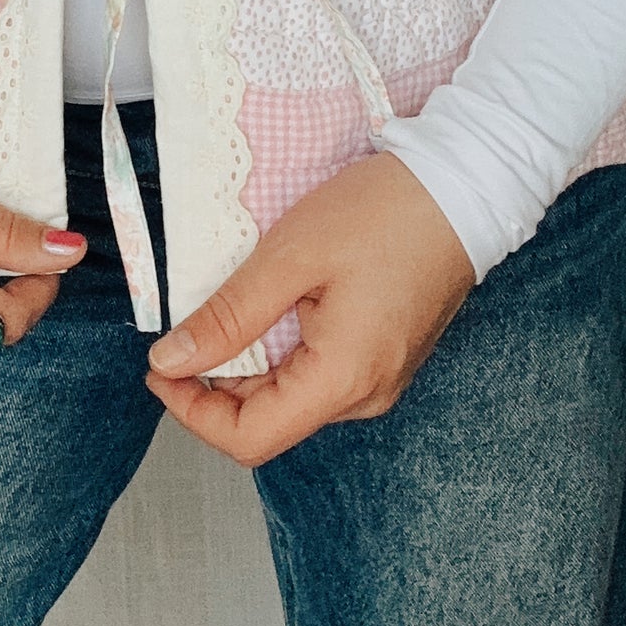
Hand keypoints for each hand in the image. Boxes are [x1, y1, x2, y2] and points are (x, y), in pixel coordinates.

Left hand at [144, 151, 475, 466]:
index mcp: (343, 380)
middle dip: (214, 386)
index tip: (160, 366)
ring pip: (290, 398)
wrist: (465, 186)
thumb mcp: (290, 257)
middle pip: (267, 422)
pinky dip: (279, 353)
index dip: (190, 412)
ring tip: (231, 307)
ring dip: (246, 367)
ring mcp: (379, 378)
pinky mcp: (384, 357)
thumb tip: (170, 360)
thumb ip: (227, 317)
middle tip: (187, 326)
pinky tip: (270, 307)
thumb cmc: (384, 213)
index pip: (248, 439)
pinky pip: (317, 375)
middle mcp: (365, 395)